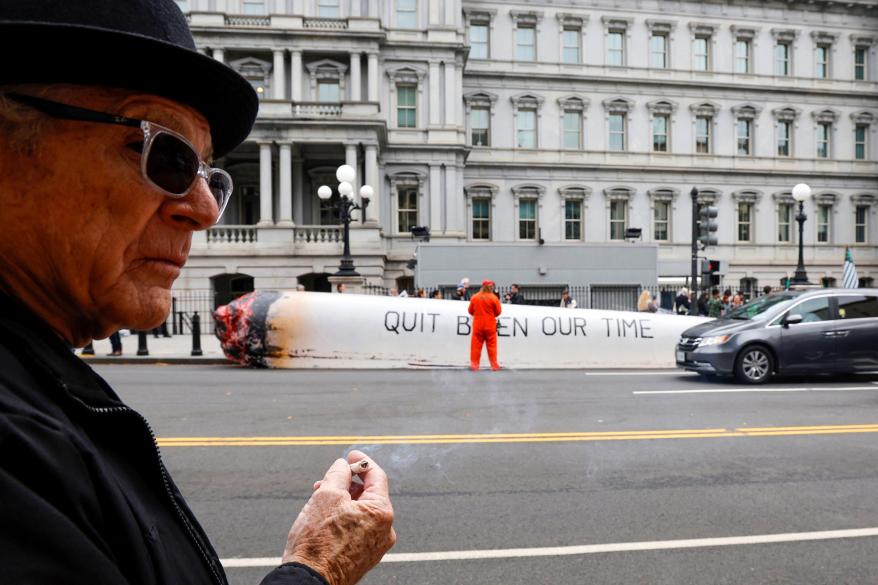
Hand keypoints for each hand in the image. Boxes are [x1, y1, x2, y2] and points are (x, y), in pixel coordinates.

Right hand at [282, 451, 395, 584]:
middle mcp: (385, 530)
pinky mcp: (363, 557)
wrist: (308, 580)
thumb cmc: (317, 540)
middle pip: (369, 495)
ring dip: (343, 501)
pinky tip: (326, 518)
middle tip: (326, 480)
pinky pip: (358, 529)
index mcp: (382, 512)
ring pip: (361, 512)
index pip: (376, 476)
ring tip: (320, 499)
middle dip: (347, 484)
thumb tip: (344, 465)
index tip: (350, 454)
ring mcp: (375, 546)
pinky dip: (345, 518)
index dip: (362, 461)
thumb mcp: (326, 495)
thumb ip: (339, 473)